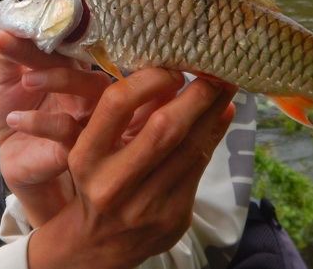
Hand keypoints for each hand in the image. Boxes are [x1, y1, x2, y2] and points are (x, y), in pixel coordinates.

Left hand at [0, 30, 111, 224]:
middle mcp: (86, 89)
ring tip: (26, 80)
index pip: (66, 43)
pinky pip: (69, 130)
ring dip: (59, 79)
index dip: (45, 30)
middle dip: (49, 51)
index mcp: (71, 68)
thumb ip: (8, 56)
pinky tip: (14, 119)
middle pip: (82, 60)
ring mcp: (88, 117)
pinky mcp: (78, 147)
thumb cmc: (18, 114)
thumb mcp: (6, 82)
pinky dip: (41, 122)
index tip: (10, 25)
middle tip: (13, 45)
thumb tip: (0, 24)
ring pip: (93, 90)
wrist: (14, 159)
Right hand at [26, 69, 236, 268]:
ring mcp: (146, 205)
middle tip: (215, 72)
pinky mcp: (173, 218)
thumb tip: (174, 75)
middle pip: (163, 129)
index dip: (149, 80)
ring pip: (190, 149)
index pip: (116, 104)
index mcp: (86, 156)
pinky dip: (213, 137)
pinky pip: (200, 169)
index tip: (171, 69)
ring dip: (213, 113)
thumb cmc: (97, 180)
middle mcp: (113, 183)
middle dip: (196, 96)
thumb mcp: (98, 145)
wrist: (98, 244)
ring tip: (227, 86)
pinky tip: (222, 115)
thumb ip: (131, 112)